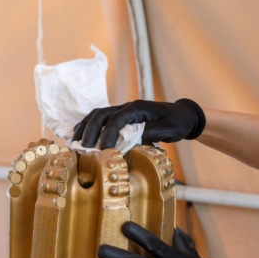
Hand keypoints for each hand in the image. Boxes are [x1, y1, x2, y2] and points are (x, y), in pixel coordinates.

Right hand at [73, 98, 205, 148]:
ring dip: (85, 128)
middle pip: (101, 114)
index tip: (103, 150)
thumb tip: (131, 138)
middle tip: (83, 148)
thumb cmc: (177, 122)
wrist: (182, 115)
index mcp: (138, 109)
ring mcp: (123, 111)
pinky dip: (88, 126)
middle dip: (90, 130)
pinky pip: (100, 119)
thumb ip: (152, 132)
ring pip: (97, 115)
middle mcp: (127, 107)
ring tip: (75, 143)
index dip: (107, 134)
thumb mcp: (170, 129)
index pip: (117, 119)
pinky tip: (80, 137)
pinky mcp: (122, 117)